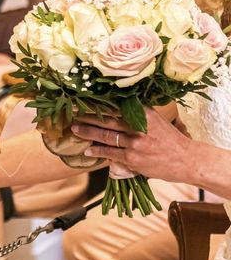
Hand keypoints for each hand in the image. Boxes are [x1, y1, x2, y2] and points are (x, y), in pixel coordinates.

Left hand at [70, 108, 194, 183]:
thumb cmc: (169, 139)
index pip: (115, 105)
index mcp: (143, 113)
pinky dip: (97, 151)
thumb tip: (117, 105)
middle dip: (87, 116)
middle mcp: (138, 125)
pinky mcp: (133, 157)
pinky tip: (87, 151)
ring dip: (87, 132)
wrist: (187, 159)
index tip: (82, 100)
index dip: (97, 103)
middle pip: (106, 118)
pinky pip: (110, 153)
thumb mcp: (156, 120)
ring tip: (75, 130)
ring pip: (105, 136)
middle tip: (72, 113)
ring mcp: (135, 142)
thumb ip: (138, 113)